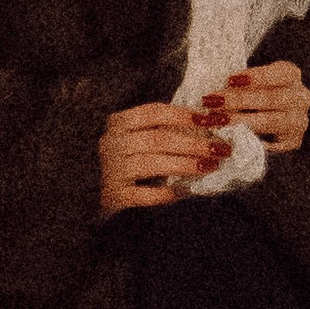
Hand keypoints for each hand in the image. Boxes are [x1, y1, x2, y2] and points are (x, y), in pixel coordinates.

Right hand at [98, 101, 230, 214]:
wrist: (88, 192)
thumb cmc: (122, 160)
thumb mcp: (135, 138)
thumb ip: (162, 129)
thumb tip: (206, 124)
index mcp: (119, 123)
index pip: (154, 112)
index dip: (184, 114)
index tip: (210, 120)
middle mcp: (112, 143)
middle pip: (158, 138)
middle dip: (194, 143)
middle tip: (221, 148)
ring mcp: (110, 170)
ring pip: (153, 164)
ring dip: (186, 164)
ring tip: (210, 166)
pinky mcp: (113, 196)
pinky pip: (144, 195)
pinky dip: (167, 193)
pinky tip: (185, 192)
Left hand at [196, 61, 309, 156]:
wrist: (267, 115)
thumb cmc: (252, 92)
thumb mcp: (249, 82)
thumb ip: (237, 84)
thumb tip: (214, 91)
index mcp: (291, 75)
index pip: (278, 73)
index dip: (255, 76)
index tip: (229, 80)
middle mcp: (301, 97)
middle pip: (271, 98)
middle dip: (240, 100)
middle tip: (213, 103)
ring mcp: (299, 121)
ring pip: (271, 121)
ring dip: (241, 121)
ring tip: (217, 122)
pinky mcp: (293, 141)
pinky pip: (271, 143)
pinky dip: (250, 140)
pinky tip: (230, 138)